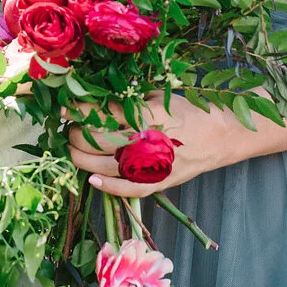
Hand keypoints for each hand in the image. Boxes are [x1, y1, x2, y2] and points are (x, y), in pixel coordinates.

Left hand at [68, 92, 247, 197]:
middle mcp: (149, 140)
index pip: (105, 113)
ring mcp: (155, 164)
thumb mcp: (160, 96)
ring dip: (83, 159)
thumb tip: (97, 102)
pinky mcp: (161, 181)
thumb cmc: (190, 110)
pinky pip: (130, 189)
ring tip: (72, 150)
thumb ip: (130, 101)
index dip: (80, 110)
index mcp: (149, 114)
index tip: (64, 107)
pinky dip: (109, 187)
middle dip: (78, 134)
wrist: (222, 134)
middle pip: (100, 140)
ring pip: (107, 166)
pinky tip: (92, 181)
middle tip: (70, 128)